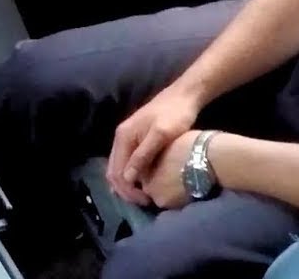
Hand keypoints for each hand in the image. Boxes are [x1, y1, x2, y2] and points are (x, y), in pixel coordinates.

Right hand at [106, 85, 200, 203]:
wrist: (185, 95)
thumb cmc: (175, 114)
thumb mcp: (161, 135)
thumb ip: (143, 155)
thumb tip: (128, 178)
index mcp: (123, 137)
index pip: (117, 171)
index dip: (128, 190)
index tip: (146, 201)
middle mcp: (120, 138)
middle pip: (114, 171)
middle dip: (126, 190)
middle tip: (144, 202)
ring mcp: (127, 138)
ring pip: (119, 167)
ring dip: (128, 184)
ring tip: (144, 196)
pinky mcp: (136, 140)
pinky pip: (127, 162)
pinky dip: (132, 175)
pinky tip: (145, 183)